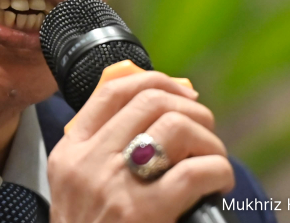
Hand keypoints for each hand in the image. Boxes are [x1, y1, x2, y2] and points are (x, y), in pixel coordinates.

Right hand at [47, 72, 234, 222]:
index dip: (155, 80)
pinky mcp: (145, 214)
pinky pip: (196, 171)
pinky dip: (218, 171)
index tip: (182, 92)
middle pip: (150, 100)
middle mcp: (89, 162)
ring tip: (214, 160)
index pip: (112, 89)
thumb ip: (103, 151)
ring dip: (209, 139)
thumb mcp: (77, 187)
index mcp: (71, 151)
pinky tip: (219, 184)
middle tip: (205, 131)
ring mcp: (115, 187)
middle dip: (191, 108)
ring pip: (176, 126)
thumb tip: (159, 110)